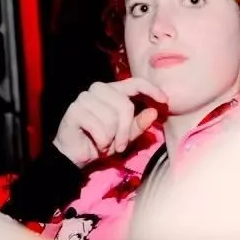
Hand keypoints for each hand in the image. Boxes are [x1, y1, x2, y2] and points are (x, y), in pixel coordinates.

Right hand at [53, 77, 168, 166]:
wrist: (75, 156)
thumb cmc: (100, 142)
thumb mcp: (125, 136)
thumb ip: (139, 124)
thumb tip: (153, 112)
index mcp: (112, 91)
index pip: (134, 82)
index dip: (151, 89)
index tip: (164, 101)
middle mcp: (98, 90)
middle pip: (125, 105)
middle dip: (125, 130)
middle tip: (120, 145)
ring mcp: (84, 98)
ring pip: (112, 118)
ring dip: (112, 138)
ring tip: (104, 143)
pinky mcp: (74, 111)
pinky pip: (99, 127)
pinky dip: (102, 141)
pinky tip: (95, 143)